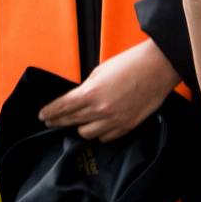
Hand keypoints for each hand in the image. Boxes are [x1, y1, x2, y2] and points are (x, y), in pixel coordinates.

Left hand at [37, 38, 179, 141]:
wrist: (158, 67)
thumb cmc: (130, 64)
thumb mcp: (100, 71)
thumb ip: (87, 88)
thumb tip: (78, 99)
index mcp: (91, 93)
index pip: (62, 108)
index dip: (50, 113)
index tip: (43, 116)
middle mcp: (100, 110)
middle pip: (71, 121)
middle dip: (59, 121)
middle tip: (51, 121)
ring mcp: (114, 121)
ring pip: (86, 133)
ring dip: (80, 127)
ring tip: (78, 122)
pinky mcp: (127, 126)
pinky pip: (106, 137)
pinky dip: (99, 133)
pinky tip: (97, 127)